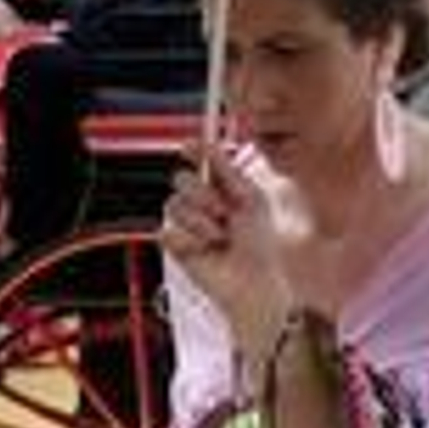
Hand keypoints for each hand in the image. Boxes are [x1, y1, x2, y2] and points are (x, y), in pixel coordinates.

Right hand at [160, 146, 292, 358]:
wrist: (256, 284)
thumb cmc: (262, 247)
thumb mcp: (253, 200)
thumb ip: (229, 170)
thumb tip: (209, 144)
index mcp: (225, 188)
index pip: (201, 161)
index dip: (193, 151)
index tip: (189, 147)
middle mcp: (205, 204)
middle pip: (182, 180)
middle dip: (202, 195)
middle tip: (223, 213)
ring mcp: (190, 225)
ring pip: (173, 205)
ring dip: (199, 222)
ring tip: (219, 238)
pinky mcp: (179, 248)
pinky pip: (166, 233)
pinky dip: (186, 241)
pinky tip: (204, 250)